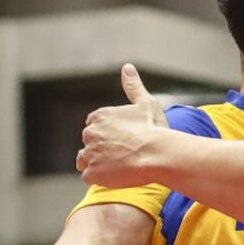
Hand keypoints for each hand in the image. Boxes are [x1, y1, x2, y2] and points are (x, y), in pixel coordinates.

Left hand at [76, 64, 167, 187]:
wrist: (157, 154)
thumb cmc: (154, 128)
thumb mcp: (146, 103)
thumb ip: (133, 86)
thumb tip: (127, 67)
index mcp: (100, 116)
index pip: (94, 124)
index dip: (109, 131)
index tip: (124, 136)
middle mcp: (90, 134)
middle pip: (90, 142)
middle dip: (102, 147)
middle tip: (124, 152)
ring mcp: (89, 154)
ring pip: (86, 159)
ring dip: (98, 162)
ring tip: (119, 165)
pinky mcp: (91, 173)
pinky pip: (89, 176)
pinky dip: (100, 177)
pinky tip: (117, 175)